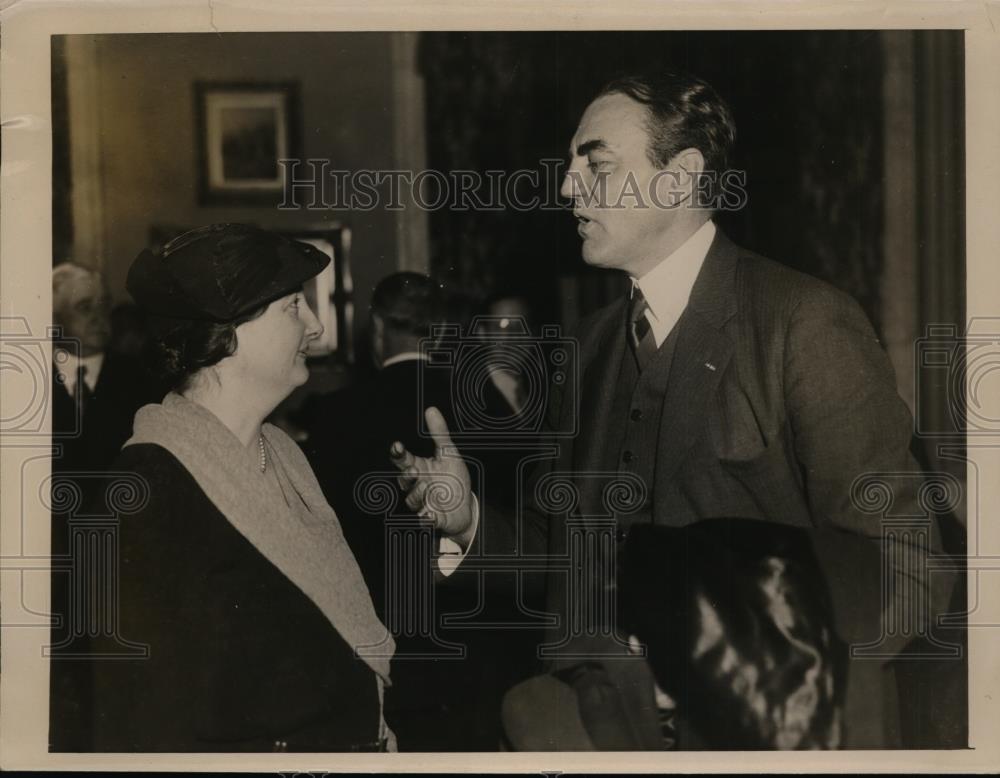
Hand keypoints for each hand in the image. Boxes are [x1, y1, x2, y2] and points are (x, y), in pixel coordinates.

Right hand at [390, 407, 474, 545]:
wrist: (465, 507)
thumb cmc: (453, 479)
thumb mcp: (449, 454)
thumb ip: (439, 433)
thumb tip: (431, 409)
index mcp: (420, 468)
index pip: (403, 460)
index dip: (398, 453)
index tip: (397, 446)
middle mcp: (417, 486)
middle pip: (403, 481)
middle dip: (406, 476)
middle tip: (413, 470)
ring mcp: (423, 504)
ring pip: (412, 500)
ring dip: (417, 494)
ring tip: (426, 487)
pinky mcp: (432, 520)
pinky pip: (425, 521)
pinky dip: (426, 519)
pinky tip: (429, 515)